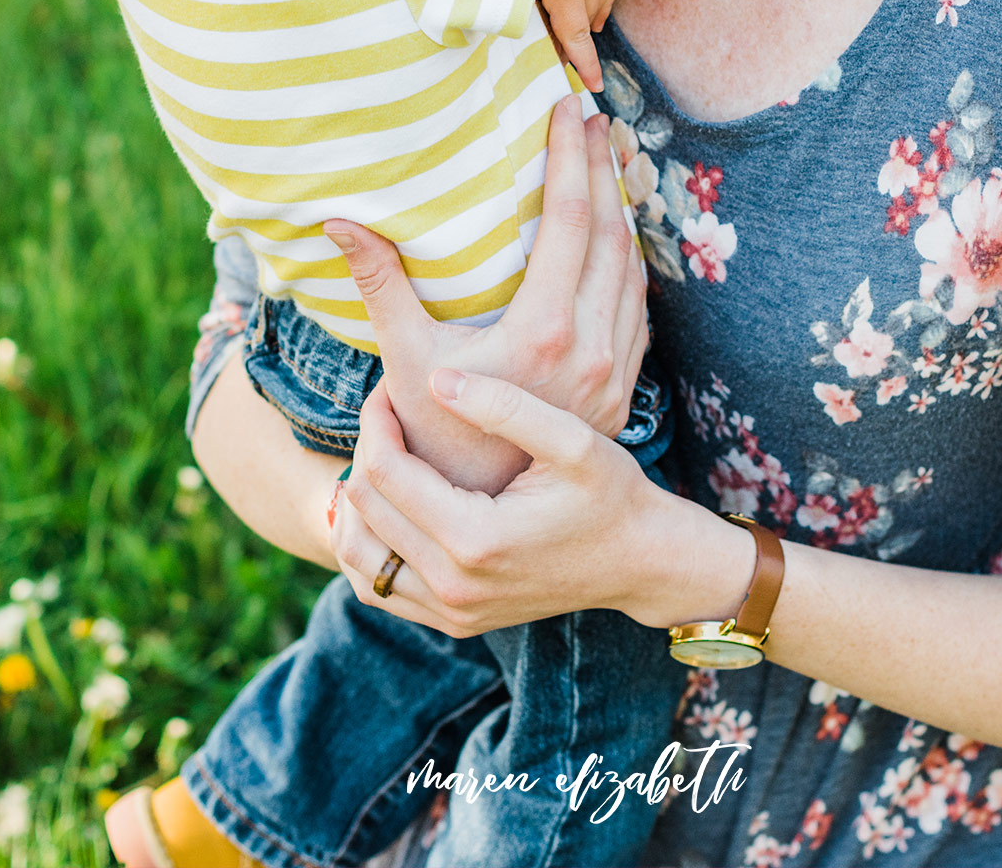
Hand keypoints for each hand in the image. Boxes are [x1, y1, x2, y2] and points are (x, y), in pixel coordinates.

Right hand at [322, 95, 646, 494]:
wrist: (482, 510)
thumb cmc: (434, 429)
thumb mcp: (404, 356)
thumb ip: (379, 284)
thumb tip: (336, 220)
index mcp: (545, 331)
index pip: (571, 220)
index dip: (571, 158)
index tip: (568, 109)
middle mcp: (592, 347)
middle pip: (613, 232)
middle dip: (603, 167)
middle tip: (592, 116)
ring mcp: (615, 368)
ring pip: (633, 267)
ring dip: (623, 208)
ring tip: (607, 160)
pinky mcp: (622, 384)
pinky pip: (637, 304)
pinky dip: (630, 259)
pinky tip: (617, 235)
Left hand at [329, 367, 751, 637]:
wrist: (642, 562)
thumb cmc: (613, 494)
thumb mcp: (571, 439)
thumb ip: (504, 406)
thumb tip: (436, 380)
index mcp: (475, 539)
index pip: (384, 471)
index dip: (376, 419)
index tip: (391, 385)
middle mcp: (453, 586)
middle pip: (363, 509)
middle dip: (367, 448)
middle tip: (391, 410)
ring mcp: (451, 612)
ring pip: (358, 556)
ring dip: (361, 500)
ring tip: (389, 453)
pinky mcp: (453, 622)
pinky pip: (379, 589)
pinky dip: (370, 545)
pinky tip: (395, 503)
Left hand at [537, 0, 618, 91]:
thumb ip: (531, 9)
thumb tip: (535, 38)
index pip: (578, 41)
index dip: (587, 66)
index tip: (596, 86)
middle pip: (585, 26)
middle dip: (570, 40)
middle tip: (553, 49)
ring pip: (598, 7)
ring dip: (586, 18)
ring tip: (572, 23)